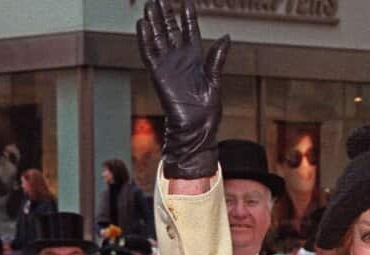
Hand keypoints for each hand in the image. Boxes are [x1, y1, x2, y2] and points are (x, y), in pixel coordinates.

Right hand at [137, 0, 229, 179]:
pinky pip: (149, 52)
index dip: (187, 16)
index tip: (185, 1)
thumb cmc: (208, 109)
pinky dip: (145, 38)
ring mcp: (167, 65)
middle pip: (170, 30)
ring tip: (150, 4)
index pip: (189, 31)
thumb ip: (217, 57)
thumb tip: (226, 37)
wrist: (196, 127)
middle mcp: (179, 59)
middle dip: (165, 14)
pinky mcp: (158, 73)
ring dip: (154, 22)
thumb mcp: (215, 79)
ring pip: (158, 37)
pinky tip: (142, 24)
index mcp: (195, 58)